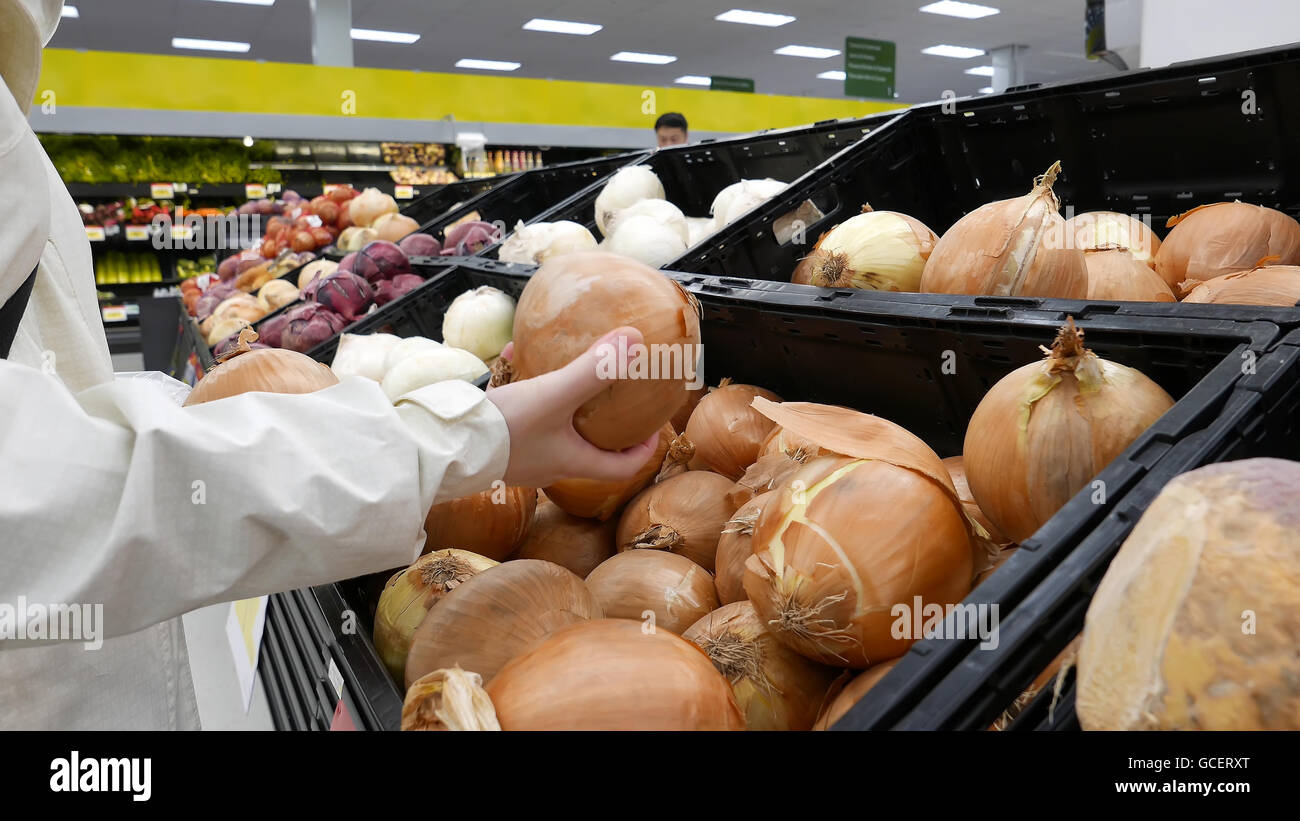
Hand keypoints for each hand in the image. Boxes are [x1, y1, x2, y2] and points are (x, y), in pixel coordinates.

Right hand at [486, 327, 659, 487]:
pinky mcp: (493, 442)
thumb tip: (636, 341)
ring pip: (551, 428)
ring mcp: (518, 456)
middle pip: (587, 448)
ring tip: (561, 370)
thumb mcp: (554, 394)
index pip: (620, 469)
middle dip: (601, 423)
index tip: (650, 429)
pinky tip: (510, 357)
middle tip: (611, 398)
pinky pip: (516, 413)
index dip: (641, 451)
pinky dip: (521, 389)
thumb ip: (594, 370)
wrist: (441, 444)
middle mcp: (547, 464)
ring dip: (560, 400)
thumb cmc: (504, 429)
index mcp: (571, 462)